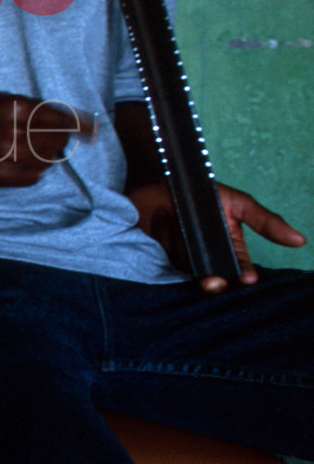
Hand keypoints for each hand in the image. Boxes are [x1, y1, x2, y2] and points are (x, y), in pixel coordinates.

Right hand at [0, 91, 94, 187]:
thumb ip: (26, 108)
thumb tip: (58, 119)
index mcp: (13, 107)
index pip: (59, 117)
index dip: (79, 124)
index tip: (92, 129)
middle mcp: (13, 131)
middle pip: (56, 138)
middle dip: (63, 139)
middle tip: (61, 139)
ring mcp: (7, 155)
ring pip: (47, 158)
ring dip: (50, 155)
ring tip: (41, 151)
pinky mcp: (0, 176)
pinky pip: (33, 176)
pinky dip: (38, 171)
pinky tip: (30, 164)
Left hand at [127, 180, 306, 291]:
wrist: (163, 179)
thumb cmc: (204, 191)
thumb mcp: (239, 203)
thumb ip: (266, 222)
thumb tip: (300, 241)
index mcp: (230, 248)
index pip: (241, 268)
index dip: (244, 274)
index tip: (248, 279)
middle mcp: (210, 257)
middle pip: (218, 277)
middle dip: (221, 283)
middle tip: (220, 284)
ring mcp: (185, 258)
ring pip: (196, 277)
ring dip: (201, 281)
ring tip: (207, 282)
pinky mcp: (162, 256)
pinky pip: (170, 270)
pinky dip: (175, 275)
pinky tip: (179, 276)